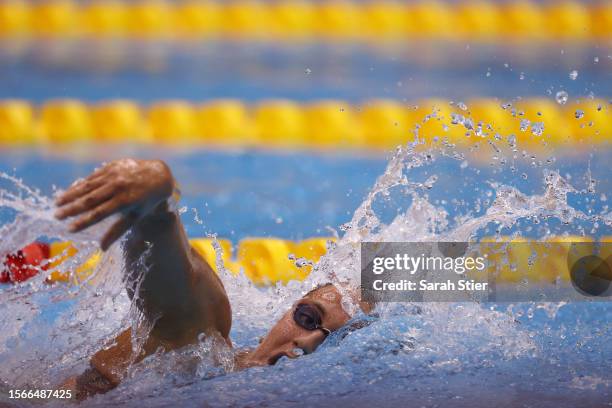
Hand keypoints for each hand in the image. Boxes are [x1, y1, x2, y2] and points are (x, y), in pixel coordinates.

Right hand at [55, 159, 174, 249]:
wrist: (158, 175)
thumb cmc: (147, 201)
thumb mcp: (136, 216)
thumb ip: (118, 231)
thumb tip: (102, 248)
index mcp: (126, 201)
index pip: (100, 213)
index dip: (84, 222)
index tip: (69, 229)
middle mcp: (119, 187)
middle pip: (90, 199)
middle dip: (72, 208)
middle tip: (56, 216)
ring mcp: (114, 175)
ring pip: (88, 186)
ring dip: (71, 194)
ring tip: (57, 203)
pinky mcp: (111, 167)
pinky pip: (92, 177)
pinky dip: (80, 185)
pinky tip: (69, 191)